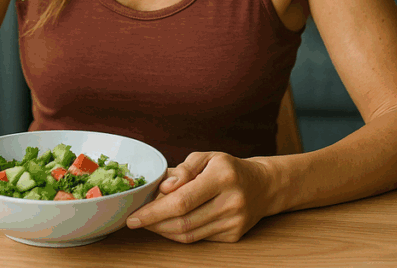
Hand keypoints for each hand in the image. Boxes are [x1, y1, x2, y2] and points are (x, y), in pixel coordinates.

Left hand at [125, 151, 274, 243]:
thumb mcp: (207, 157)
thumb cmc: (228, 169)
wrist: (263, 186)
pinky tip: (169, 225)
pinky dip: (179, 234)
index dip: (154, 211)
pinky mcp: (234, 236)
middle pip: (183, 221)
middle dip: (154, 223)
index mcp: (223, 177)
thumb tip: (164, 188)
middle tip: (136, 220)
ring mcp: (234, 222)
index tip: (134, 216)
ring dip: (164, 231)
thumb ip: (184, 169)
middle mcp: (231, 201)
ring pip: (189, 234)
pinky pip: (199, 239)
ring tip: (150, 222)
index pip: (182, 201)